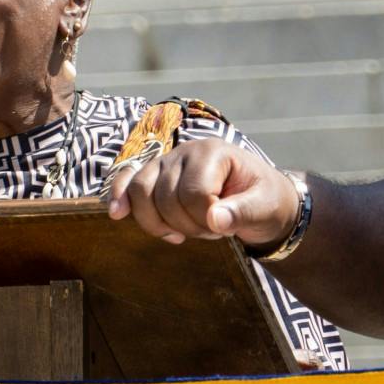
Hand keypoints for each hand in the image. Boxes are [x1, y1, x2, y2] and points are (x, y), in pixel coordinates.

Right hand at [105, 139, 297, 249]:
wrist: (261, 199)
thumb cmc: (265, 200)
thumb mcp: (265, 207)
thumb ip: (243, 212)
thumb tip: (215, 220)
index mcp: (214, 152)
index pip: (194, 192)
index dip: (205, 219)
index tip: (223, 227)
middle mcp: (185, 151)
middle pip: (165, 196)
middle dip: (186, 225)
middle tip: (211, 232)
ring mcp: (167, 161)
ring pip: (142, 193)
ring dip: (159, 223)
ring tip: (183, 233)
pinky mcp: (155, 174)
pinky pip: (129, 182)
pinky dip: (120, 196)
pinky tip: (118, 214)